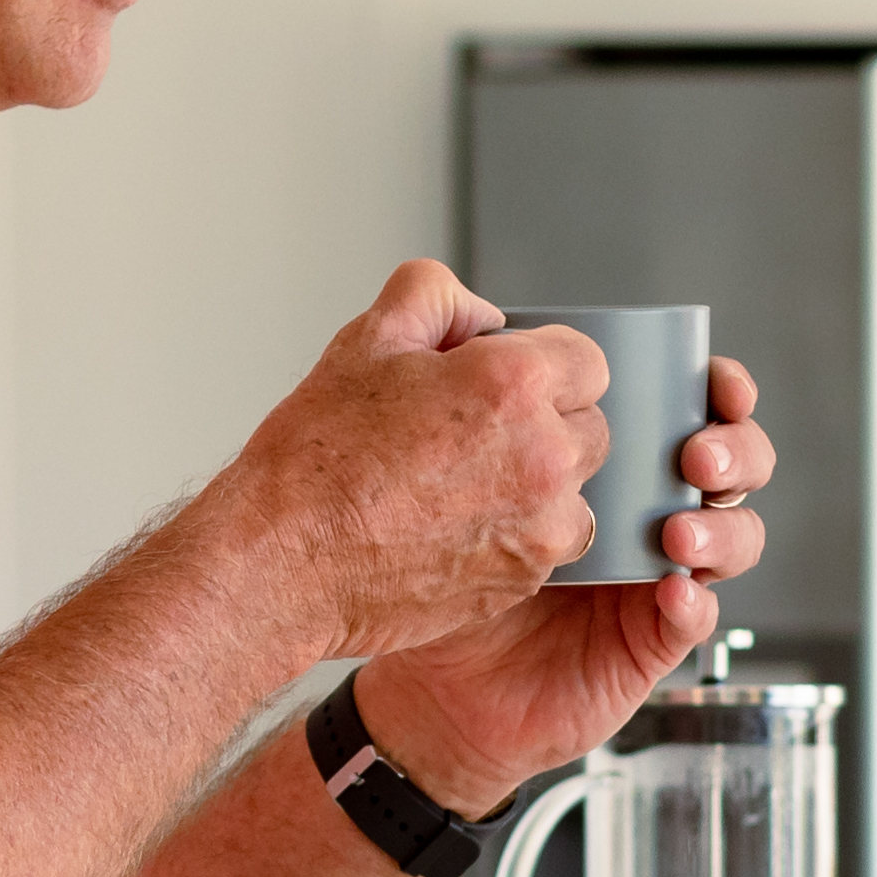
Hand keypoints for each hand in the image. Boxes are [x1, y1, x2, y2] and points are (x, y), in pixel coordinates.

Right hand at [163, 260, 617, 671]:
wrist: (286, 562)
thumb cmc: (316, 460)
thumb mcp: (367, 339)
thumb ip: (436, 297)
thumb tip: (482, 317)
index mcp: (512, 386)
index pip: (587, 360)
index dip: (544, 364)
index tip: (508, 379)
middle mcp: (542, 457)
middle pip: (590, 425)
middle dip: (547, 421)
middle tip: (474, 431)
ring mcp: (541, 526)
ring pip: (574, 490)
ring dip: (538, 482)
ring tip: (461, 483)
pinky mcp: (526, 579)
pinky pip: (550, 545)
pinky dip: (519, 533)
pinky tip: (455, 525)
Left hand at [329, 353, 777, 812]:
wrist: (417, 660)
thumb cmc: (432, 553)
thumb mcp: (441, 451)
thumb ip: (463, 377)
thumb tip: (486, 315)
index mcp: (617, 456)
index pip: (693, 408)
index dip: (719, 389)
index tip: (712, 379)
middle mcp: (648, 510)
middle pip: (734, 467)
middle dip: (735, 451)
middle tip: (694, 454)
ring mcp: (655, 576)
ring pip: (735, 541)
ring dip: (722, 528)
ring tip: (677, 532)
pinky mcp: (647, 642)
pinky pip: (695, 620)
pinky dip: (694, 604)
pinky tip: (671, 590)